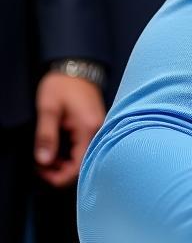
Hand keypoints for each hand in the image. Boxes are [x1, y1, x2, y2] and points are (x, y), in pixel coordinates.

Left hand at [34, 72, 106, 186]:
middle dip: (61, 171)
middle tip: (41, 166)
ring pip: (85, 156)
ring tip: (47, 158)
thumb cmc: (62, 85)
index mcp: (89, 128)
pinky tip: (59, 150)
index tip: (42, 173)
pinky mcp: (96, 125)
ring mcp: (99, 127)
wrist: (77, 67)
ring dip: (66, 162)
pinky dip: (72, 153)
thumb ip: (46, 136)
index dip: (59, 176)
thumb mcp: (48, 109)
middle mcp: (99, 130)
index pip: (79, 165)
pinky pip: (86, 147)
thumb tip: (44, 161)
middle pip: (84, 163)